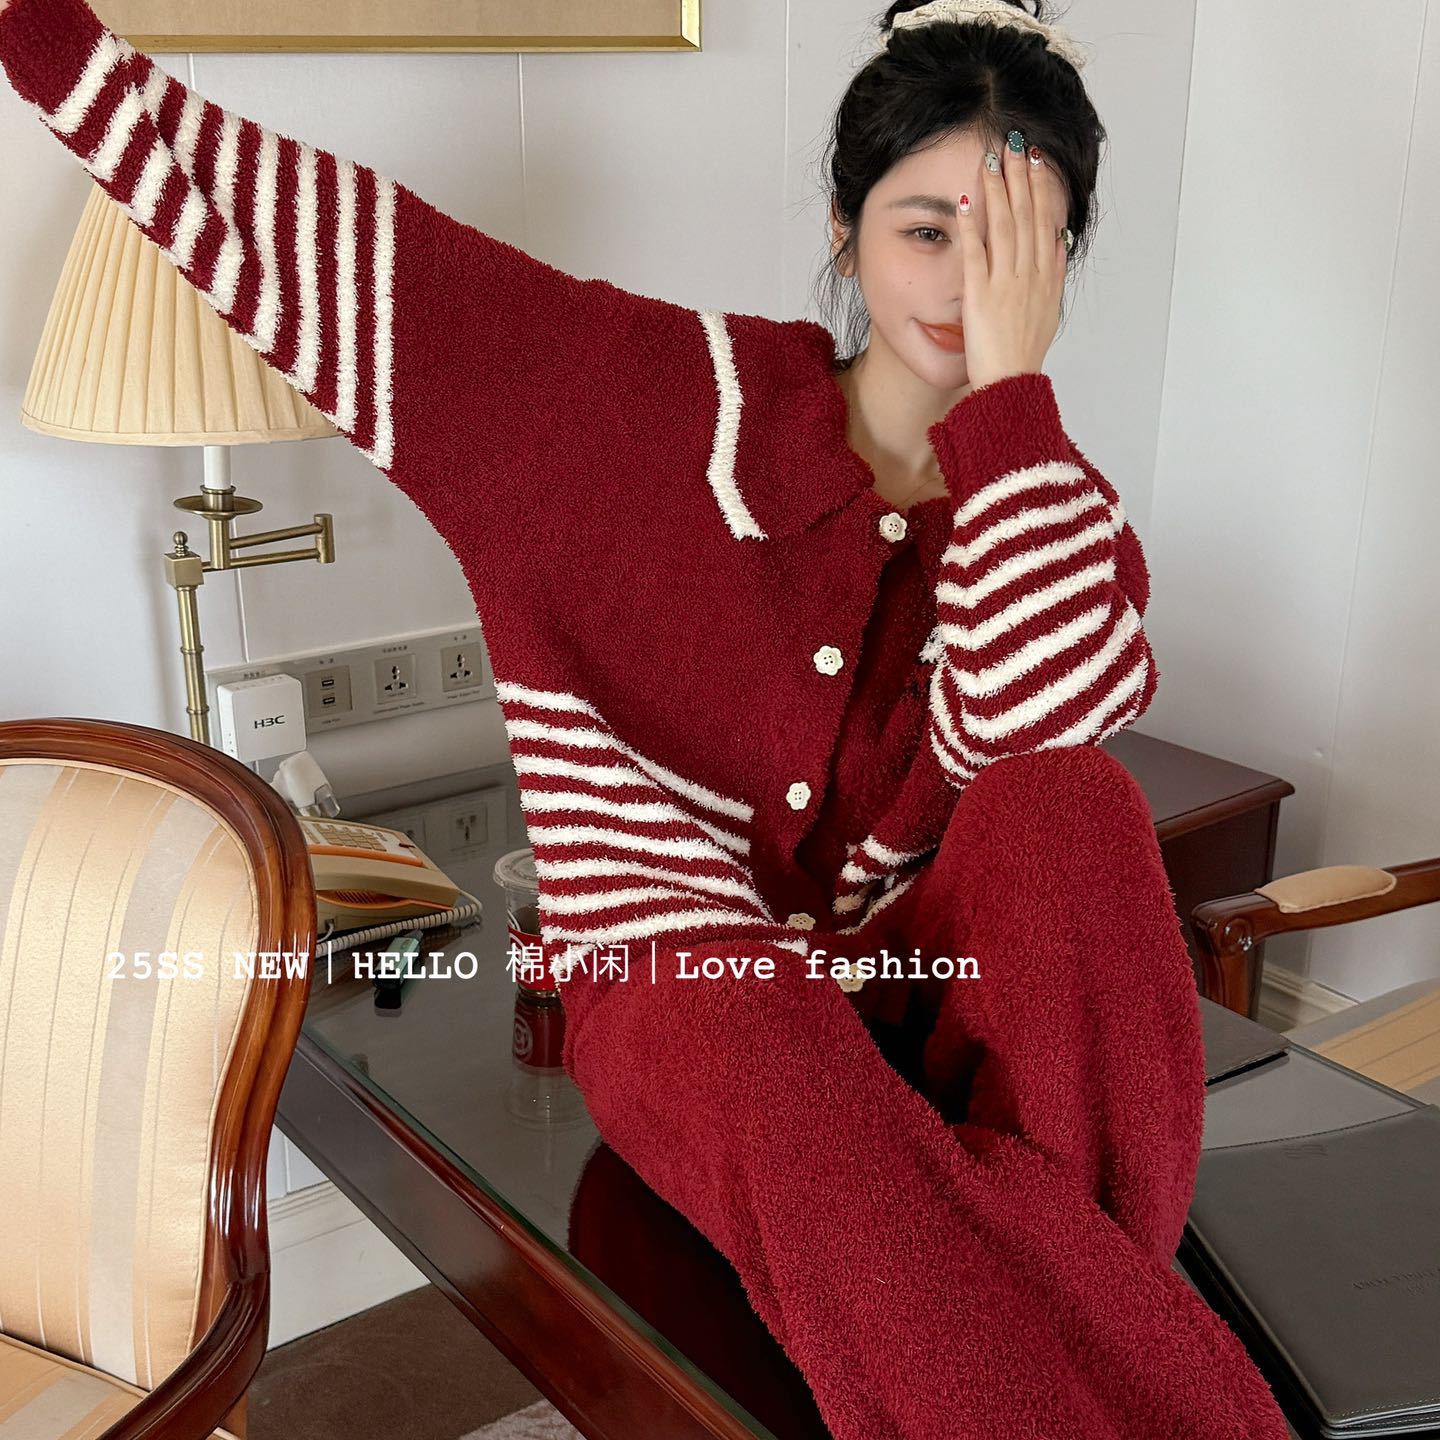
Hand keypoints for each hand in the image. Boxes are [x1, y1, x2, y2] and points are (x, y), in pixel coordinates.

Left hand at [956, 132, 1068, 390]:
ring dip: (998, 191)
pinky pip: (974, 255)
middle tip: (1015, 142)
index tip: (1036, 159)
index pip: (1044, 220)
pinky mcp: (980, 296)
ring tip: (993, 160)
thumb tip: (1060, 240)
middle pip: (1025, 215)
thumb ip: (1055, 273)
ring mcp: (1005, 283)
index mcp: (1044, 276)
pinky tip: (964, 202)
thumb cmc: (1025, 352)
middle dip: (1020, 176)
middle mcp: (1028, 274)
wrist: (1011, 383)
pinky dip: (970, 228)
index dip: (1040, 187)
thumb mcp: (1049, 309)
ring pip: (1003, 227)